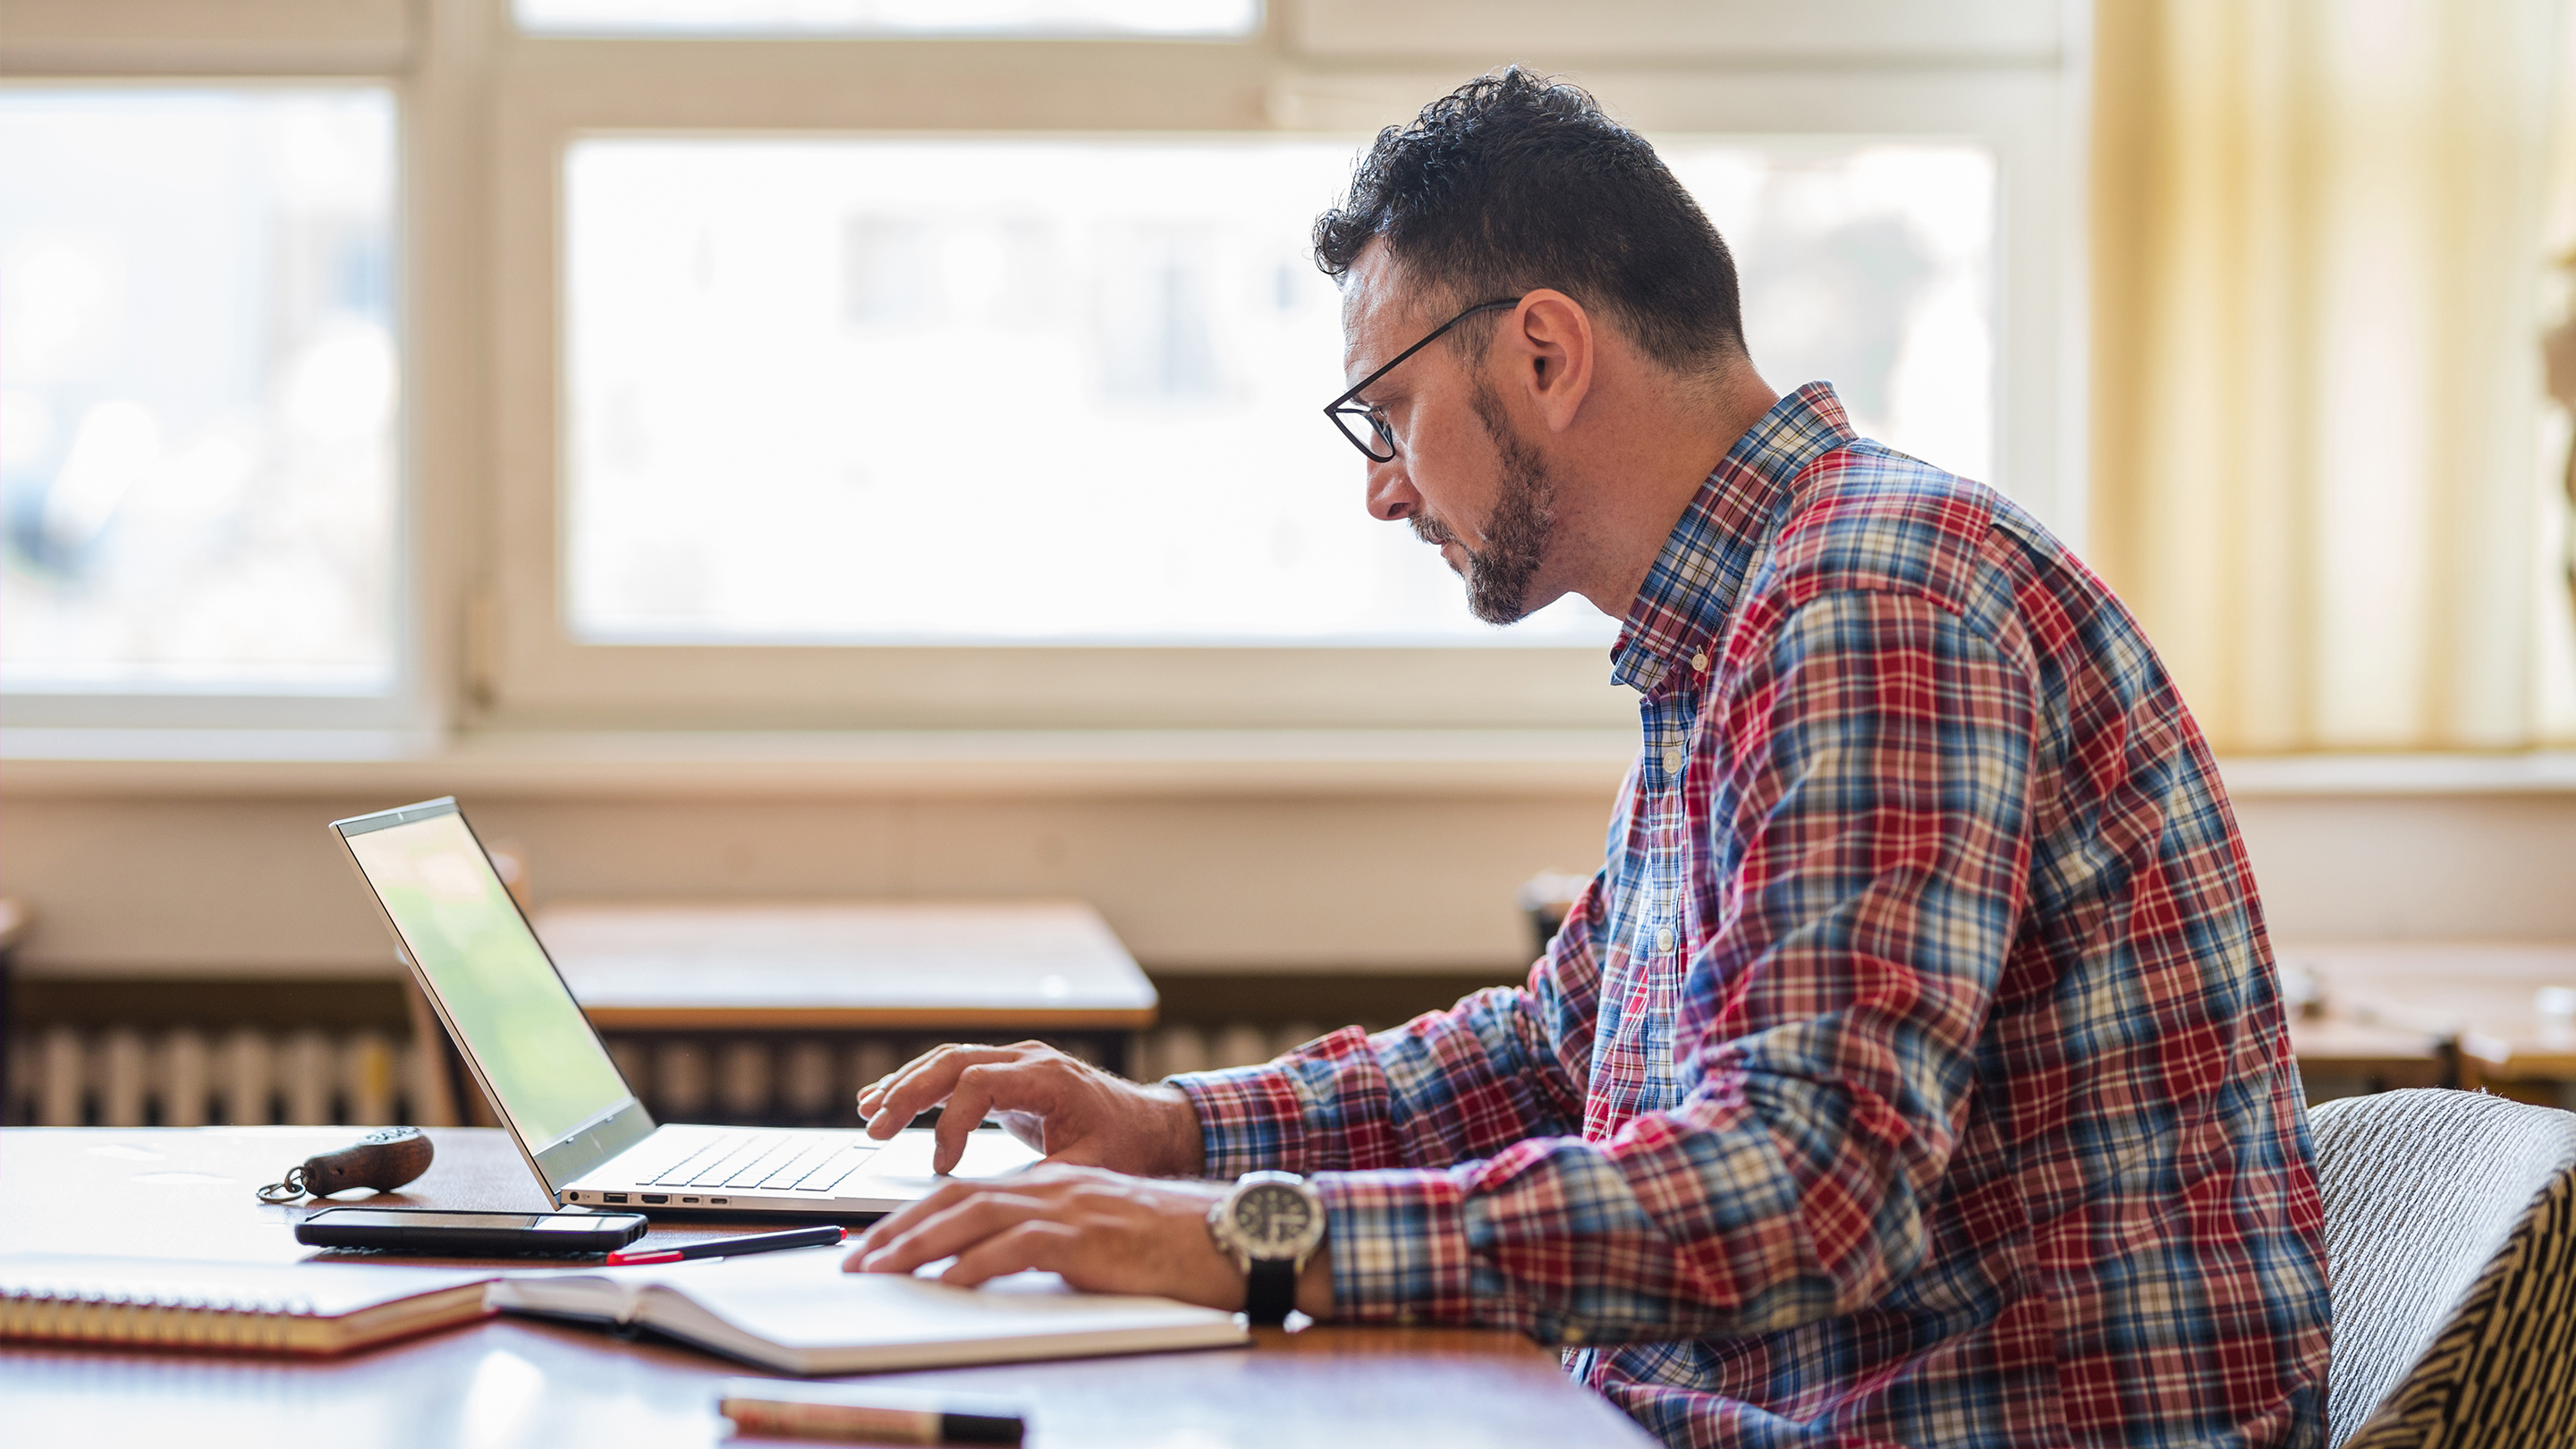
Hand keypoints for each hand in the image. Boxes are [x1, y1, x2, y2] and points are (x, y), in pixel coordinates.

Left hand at [844, 1163, 1331, 1317]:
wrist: (1221, 1236)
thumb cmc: (1165, 1244)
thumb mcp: (1093, 1237)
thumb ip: (1047, 1241)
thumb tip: (993, 1269)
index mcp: (1050, 1183)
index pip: (966, 1194)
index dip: (915, 1218)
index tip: (877, 1245)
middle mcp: (1049, 1186)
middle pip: (954, 1199)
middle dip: (897, 1230)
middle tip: (856, 1261)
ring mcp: (1064, 1208)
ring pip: (970, 1216)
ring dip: (916, 1245)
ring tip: (878, 1271)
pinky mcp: (1081, 1236)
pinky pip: (1012, 1249)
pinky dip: (971, 1266)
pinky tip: (943, 1285)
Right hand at [856, 1040, 1205, 1177]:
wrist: (1155, 1128)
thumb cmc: (1128, 1148)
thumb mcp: (1090, 1169)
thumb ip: (1042, 1180)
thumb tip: (994, 1204)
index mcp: (1048, 1077)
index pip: (978, 1084)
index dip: (951, 1124)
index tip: (942, 1166)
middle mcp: (1028, 1059)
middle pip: (953, 1062)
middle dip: (908, 1094)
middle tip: (875, 1127)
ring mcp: (1017, 1064)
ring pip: (948, 1061)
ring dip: (906, 1086)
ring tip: (869, 1114)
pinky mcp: (1009, 1077)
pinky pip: (956, 1073)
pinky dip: (922, 1087)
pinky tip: (889, 1101)